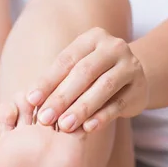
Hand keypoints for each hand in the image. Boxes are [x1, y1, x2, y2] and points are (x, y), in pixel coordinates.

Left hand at [24, 27, 148, 131]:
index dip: (48, 81)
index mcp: (93, 38)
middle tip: (45, 118)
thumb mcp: (77, 71)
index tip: (31, 100)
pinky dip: (102, 116)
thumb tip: (28, 101)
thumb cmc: (96, 75)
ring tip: (64, 126)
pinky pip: (119, 104)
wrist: (135, 78)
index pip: (66, 60)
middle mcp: (114, 48)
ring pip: (104, 88)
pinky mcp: (139, 89)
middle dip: (63, 97)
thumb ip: (57, 82)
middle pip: (85, 73)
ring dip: (82, 108)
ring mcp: (130, 67)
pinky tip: (88, 128)